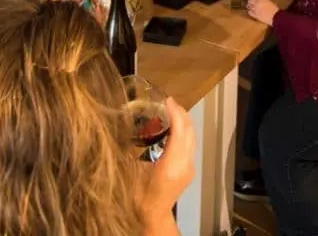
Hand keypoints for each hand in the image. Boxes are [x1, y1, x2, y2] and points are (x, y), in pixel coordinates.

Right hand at [138, 97, 194, 221]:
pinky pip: (190, 143)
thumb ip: (132, 149)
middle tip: (167, 102)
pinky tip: (171, 128)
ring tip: (169, 111)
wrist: (153, 216)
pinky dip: (183, 131)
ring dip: (183, 121)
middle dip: (180, 113)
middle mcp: (185, 164)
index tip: (166, 100)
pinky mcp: (190, 169)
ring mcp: (190, 167)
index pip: (179, 131)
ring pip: (192, 136)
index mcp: (171, 164)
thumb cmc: (140, 196)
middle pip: (189, 131)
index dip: (175, 113)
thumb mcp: (132, 171)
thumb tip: (124, 126)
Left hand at [247, 0, 279, 25]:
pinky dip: (250, 11)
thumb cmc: (274, 9)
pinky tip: (251, 12)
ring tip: (251, 7)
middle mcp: (257, 3)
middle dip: (250, 1)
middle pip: (250, 0)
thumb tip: (259, 0)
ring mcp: (256, 9)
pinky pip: (249, 12)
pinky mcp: (255, 15)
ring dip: (249, 6)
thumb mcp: (269, 2)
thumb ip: (263, 0)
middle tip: (251, 3)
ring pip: (249, 6)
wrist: (276, 17)